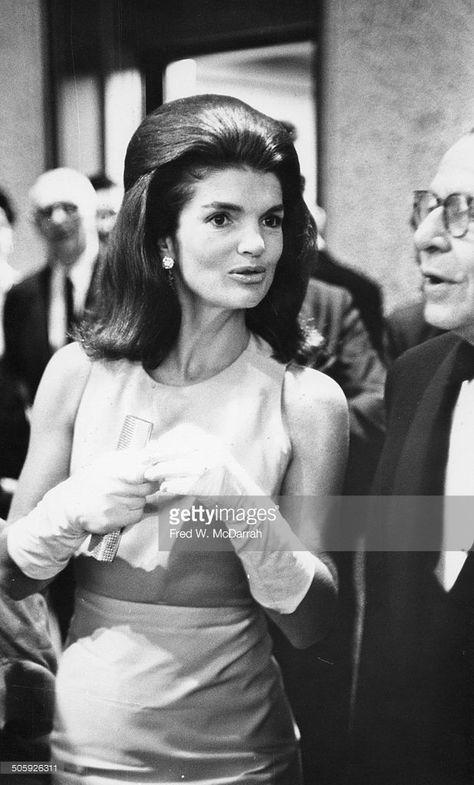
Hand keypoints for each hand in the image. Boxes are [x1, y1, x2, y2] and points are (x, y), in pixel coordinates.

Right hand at [61, 448, 158, 534]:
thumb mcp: (106, 462)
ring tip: (124, 496)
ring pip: (143, 501)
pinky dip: (134, 512)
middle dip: (147, 485)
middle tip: (137, 484)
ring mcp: (111, 505)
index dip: (152, 472)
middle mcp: (111, 487)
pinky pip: (137, 515)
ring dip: (139, 499)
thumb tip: (155, 447)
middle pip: (147, 487)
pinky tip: (122, 507)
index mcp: (111, 469)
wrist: (69, 505)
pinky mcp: (112, 520)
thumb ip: (131, 456)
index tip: (152, 472)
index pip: (141, 471)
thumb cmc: (92, 481)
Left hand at [143, 427, 262, 498]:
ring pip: (180, 465)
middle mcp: (213, 449)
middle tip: (142, 461)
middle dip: (157, 454)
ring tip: (150, 476)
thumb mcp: (207, 457)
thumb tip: (154, 445)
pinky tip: (164, 488)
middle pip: (178, 448)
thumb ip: (186, 451)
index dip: (163, 440)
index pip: (182, 433)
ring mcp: (213, 465)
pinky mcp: (211, 483)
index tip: (150, 447)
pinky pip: (186, 483)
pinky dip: (173, 485)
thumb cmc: (219, 480)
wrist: (243, 500)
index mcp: (210, 440)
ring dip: (162, 471)